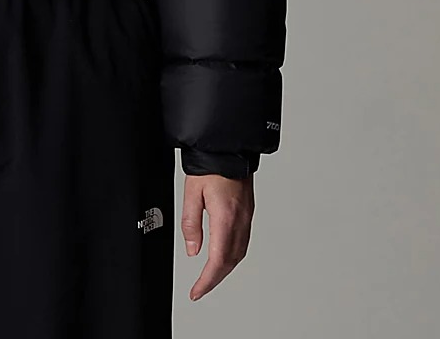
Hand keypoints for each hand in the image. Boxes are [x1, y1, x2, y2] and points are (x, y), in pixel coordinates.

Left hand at [181, 171, 253, 299]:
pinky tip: (223, 257)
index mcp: (225, 217)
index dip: (207, 280)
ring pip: (239, 254)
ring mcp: (247, 217)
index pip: (218, 259)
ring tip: (210, 277)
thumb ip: (191, 223)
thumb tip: (192, 250)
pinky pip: (243, 242)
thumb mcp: (191, 192)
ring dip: (225, 269)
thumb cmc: (210, 164)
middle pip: (230, 262)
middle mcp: (240, 221)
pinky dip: (232, 256)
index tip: (196, 291)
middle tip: (200, 289)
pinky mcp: (248, 213)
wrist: (228, 148)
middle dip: (215, 279)